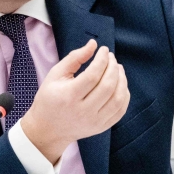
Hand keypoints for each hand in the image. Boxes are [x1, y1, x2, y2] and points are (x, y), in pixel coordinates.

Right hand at [19, 39, 129, 163]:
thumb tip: (94, 44)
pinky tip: (120, 84)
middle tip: (112, 58)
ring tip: (118, 68)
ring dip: (122, 80)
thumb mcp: (55, 75)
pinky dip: (124, 94)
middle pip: (107, 86)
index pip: (92, 75)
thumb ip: (74, 58)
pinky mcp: (102, 127)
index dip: (102, 60)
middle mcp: (83, 111)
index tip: (104, 50)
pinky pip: (120, 110)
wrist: (48, 130)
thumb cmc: (50, 98)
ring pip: (118, 99)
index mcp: (69, 97)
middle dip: (113, 67)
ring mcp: (94, 121)